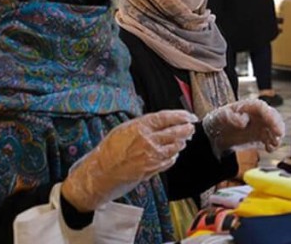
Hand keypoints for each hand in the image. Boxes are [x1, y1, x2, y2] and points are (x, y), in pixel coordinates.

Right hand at [62, 110, 196, 211]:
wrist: (98, 174)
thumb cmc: (107, 152)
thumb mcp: (123, 130)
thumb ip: (142, 125)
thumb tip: (159, 122)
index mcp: (140, 127)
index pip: (167, 117)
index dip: (181, 116)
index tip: (189, 116)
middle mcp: (148, 141)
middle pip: (175, 132)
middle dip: (187, 129)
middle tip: (191, 128)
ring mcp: (151, 156)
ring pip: (175, 147)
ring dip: (181, 143)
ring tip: (183, 140)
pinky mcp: (152, 169)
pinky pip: (169, 161)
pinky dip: (173, 156)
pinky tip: (173, 154)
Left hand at [203, 99, 284, 156]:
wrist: (215, 135)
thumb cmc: (217, 121)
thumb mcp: (219, 117)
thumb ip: (230, 117)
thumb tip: (243, 121)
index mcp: (247, 106)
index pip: (261, 107)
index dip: (269, 115)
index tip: (273, 124)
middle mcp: (257, 114)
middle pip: (272, 115)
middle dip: (277, 124)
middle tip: (279, 135)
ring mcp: (260, 124)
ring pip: (274, 127)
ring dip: (277, 135)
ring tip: (274, 144)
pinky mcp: (261, 135)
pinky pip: (270, 138)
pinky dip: (273, 143)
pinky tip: (270, 149)